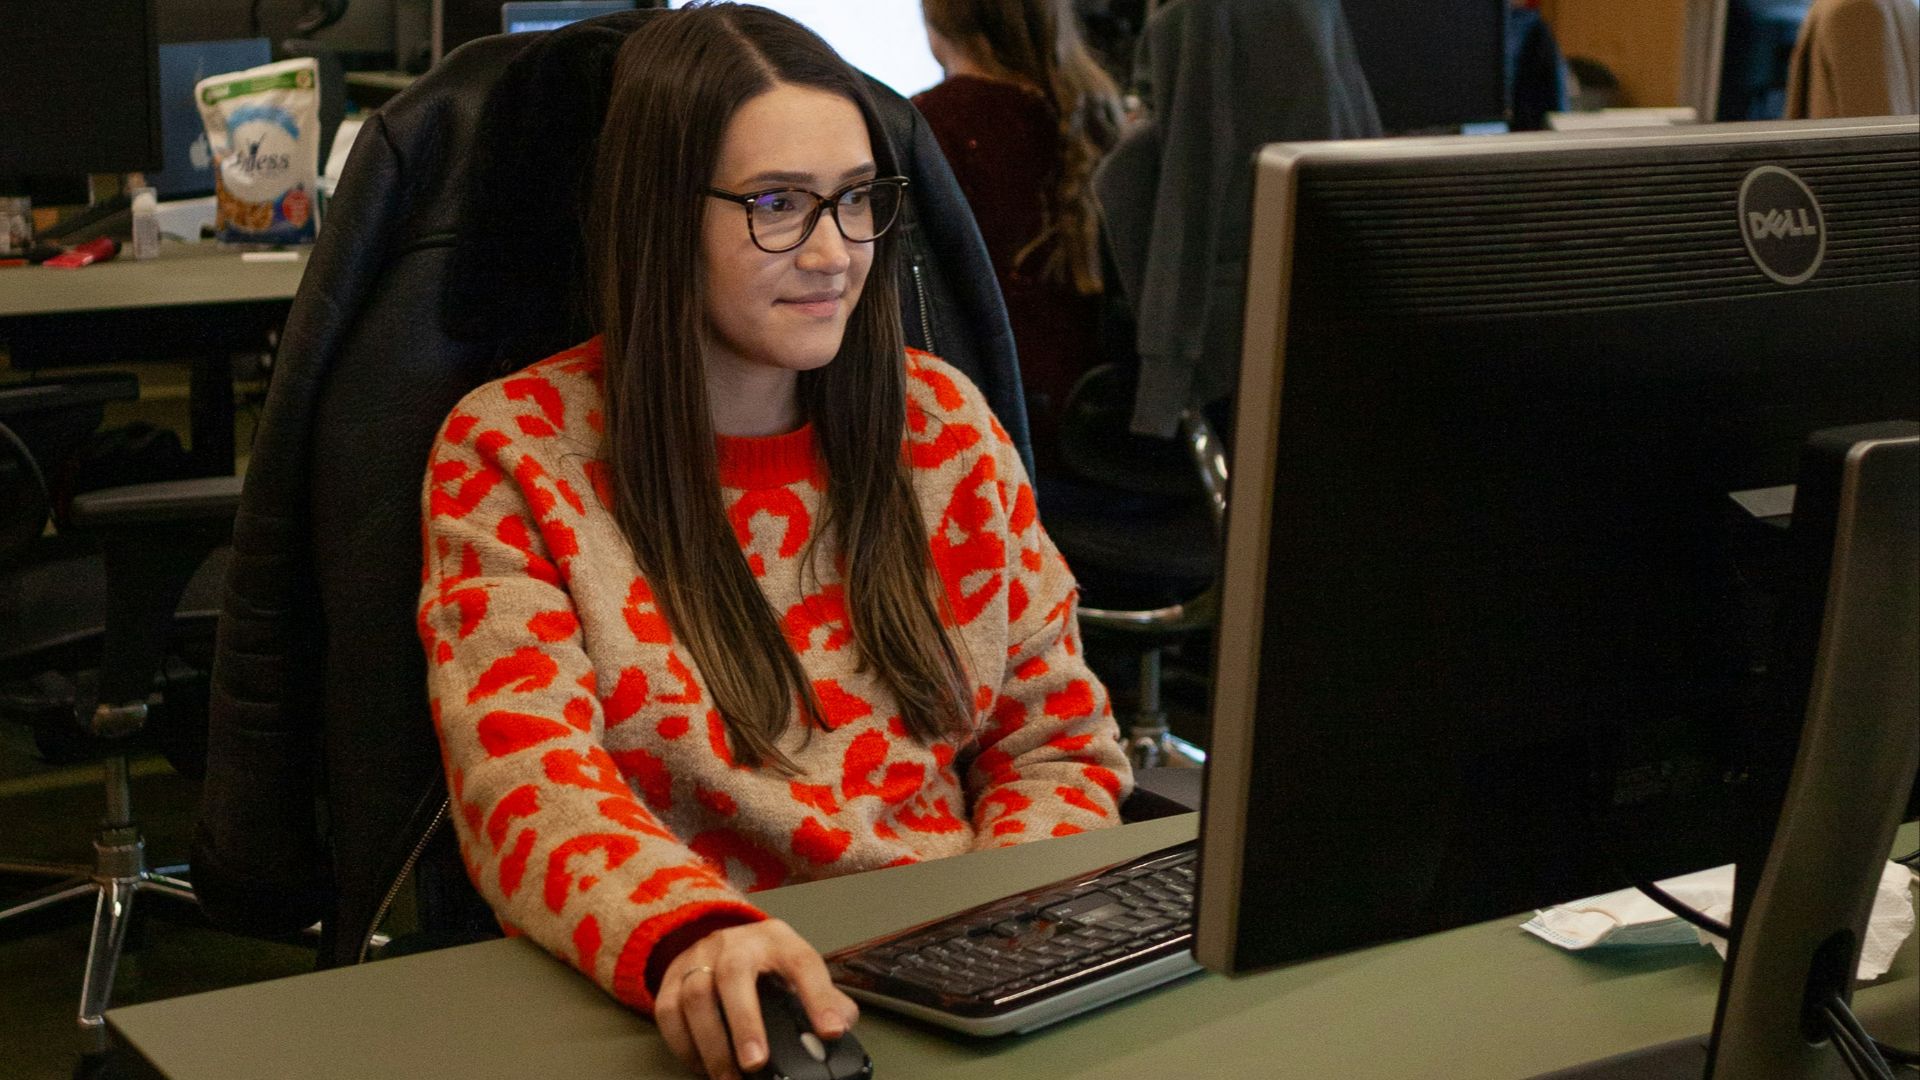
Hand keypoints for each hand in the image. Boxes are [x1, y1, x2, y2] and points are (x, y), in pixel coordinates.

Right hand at [655, 919, 859, 1078]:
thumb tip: (841, 1027)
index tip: (830, 1032)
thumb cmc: (765, 964)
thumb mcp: (798, 969)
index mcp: (777, 941)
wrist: (720, 941)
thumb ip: (825, 997)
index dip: (818, 998)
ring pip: (696, 996)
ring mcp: (699, 959)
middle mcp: (735, 944)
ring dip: (712, 1044)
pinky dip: (685, 1046)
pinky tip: (703, 1065)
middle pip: (735, 975)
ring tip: (730, 1077)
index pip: (802, 963)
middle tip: (756, 1063)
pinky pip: (669, 1013)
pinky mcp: (671, 980)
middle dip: (745, 1022)